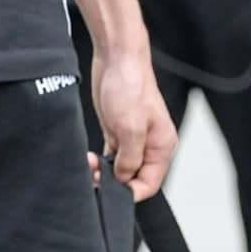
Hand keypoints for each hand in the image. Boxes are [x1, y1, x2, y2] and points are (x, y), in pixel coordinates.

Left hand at [91, 45, 175, 200]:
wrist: (117, 59)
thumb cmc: (130, 87)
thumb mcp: (130, 128)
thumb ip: (129, 159)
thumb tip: (123, 179)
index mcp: (161, 147)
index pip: (149, 184)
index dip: (130, 192)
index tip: (109, 190)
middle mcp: (149, 146)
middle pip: (132, 178)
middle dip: (112, 182)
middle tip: (94, 174)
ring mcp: (132, 140)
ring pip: (118, 169)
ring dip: (102, 172)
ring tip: (89, 163)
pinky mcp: (116, 132)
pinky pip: (109, 157)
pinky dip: (98, 162)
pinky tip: (89, 158)